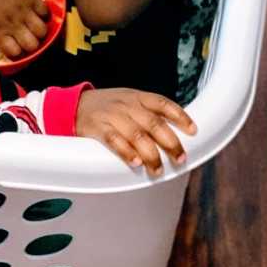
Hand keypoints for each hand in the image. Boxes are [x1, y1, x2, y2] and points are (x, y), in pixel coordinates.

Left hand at [0, 0, 49, 58]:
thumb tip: (0, 38)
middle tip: (27, 39)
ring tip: (34, 28)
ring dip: (39, 32)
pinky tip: (37, 13)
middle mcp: (12, 23)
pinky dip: (43, 15)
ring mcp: (24, 10)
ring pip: (42, 31)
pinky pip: (45, 12)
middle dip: (31, 45)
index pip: (14, 53)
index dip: (17, 53)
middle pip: (32, 45)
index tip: (16, 49)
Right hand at [75, 88, 196, 174]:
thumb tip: (175, 133)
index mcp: (137, 97)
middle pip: (154, 124)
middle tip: (180, 158)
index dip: (180, 117)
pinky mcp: (97, 128)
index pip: (163, 104)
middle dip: (170, 143)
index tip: (193, 131)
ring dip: (151, 155)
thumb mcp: (128, 101)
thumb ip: (149, 113)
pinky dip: (126, 152)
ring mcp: (112, 116)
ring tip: (158, 170)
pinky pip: (114, 141)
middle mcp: (127, 105)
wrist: (73, 105)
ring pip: (137, 136)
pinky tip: (136, 163)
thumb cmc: (107, 107)